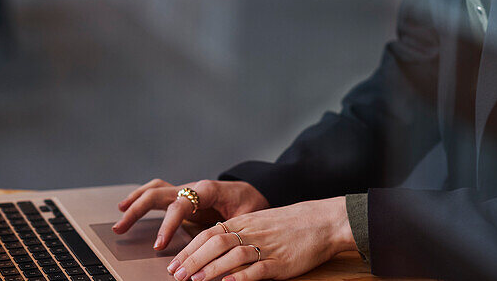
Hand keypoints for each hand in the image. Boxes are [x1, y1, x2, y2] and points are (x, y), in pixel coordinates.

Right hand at [113, 179, 269, 249]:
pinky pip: (158, 193)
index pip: (180, 205)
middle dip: (137, 210)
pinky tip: (128, 206)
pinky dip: (141, 198)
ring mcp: (185, 190)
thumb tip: (226, 256)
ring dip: (135, 202)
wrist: (253, 190)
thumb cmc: (251, 203)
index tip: (159, 245)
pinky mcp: (182, 197)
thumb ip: (234, 232)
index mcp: (207, 190)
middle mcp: (192, 187)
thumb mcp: (248, 218)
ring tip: (119, 216)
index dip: (168, 225)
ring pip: (154, 190)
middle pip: (158, 193)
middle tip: (121, 228)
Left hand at [165, 197, 355, 280]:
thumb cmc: (291, 224)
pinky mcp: (281, 262)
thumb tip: (212, 249)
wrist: (323, 221)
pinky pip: (258, 269)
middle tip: (176, 275)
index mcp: (245, 222)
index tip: (173, 264)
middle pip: (215, 243)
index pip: (209, 234)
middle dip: (193, 260)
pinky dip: (241, 277)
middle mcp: (252, 232)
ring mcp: (267, 247)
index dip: (189, 249)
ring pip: (233, 255)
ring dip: (211, 269)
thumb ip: (238, 233)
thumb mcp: (260, 222)